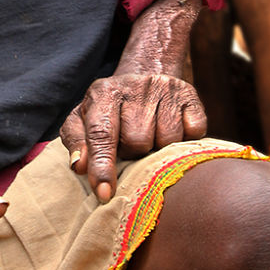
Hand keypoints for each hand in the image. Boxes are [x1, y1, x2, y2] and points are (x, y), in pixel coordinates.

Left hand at [61, 73, 206, 203]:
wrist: (145, 75)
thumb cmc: (110, 109)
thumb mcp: (83, 119)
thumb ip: (76, 142)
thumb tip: (79, 166)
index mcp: (103, 93)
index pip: (101, 135)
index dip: (103, 166)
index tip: (105, 194)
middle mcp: (134, 87)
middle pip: (138, 142)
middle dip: (133, 154)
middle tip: (130, 146)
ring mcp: (165, 89)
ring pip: (168, 140)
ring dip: (159, 149)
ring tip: (150, 137)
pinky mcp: (190, 95)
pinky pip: (194, 132)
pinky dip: (185, 139)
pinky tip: (172, 129)